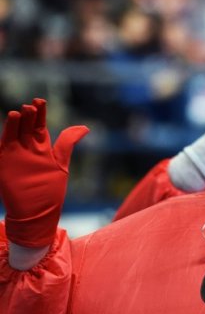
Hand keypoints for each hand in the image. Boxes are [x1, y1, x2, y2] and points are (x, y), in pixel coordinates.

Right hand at [0, 99, 88, 247]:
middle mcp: (26, 149)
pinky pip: (1, 149)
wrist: (37, 213)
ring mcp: (14, 157)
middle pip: (26, 127)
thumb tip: (86, 127)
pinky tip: (6, 131)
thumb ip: (67, 143)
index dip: (39, 113)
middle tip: (30, 107)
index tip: (40, 100)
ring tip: (18, 114)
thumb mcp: (61, 164)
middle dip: (28, 117)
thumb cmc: (51, 190)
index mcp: (41, 147)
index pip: (39, 125)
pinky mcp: (5, 165)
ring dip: (14, 125)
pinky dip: (2, 140)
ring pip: (13, 136)